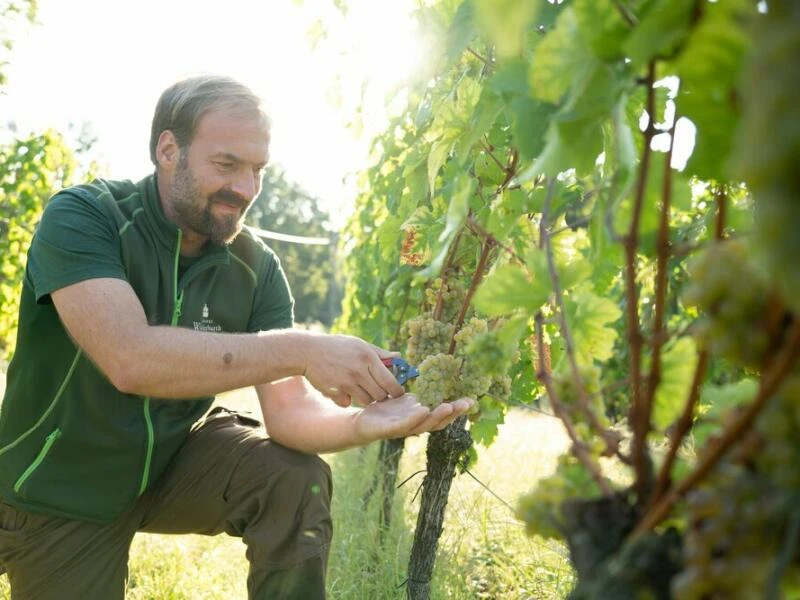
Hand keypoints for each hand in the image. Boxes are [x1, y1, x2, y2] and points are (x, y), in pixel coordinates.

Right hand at [302, 333, 405, 406]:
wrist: (308, 351)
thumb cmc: (337, 347)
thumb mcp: (359, 344)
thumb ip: (380, 353)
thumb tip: (399, 357)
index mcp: (368, 357)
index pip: (390, 381)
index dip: (397, 390)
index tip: (397, 392)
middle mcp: (359, 371)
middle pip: (381, 395)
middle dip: (382, 396)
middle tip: (377, 391)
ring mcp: (346, 382)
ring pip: (367, 401)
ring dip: (366, 398)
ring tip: (359, 389)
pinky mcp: (335, 391)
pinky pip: (348, 403)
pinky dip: (347, 400)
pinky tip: (342, 390)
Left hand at [352, 394, 474, 443]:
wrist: (362, 422)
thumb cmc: (386, 412)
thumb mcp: (405, 401)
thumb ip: (421, 395)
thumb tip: (436, 379)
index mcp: (420, 418)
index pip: (442, 415)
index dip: (457, 410)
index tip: (471, 400)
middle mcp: (415, 426)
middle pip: (438, 422)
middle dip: (453, 413)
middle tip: (467, 403)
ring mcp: (403, 429)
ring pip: (424, 425)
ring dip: (437, 416)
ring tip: (449, 406)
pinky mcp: (388, 430)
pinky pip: (404, 425)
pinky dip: (415, 418)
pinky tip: (424, 409)